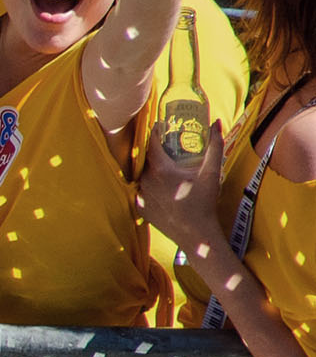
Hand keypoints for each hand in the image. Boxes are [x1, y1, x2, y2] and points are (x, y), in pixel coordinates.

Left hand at [136, 119, 224, 249]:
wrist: (196, 233)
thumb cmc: (204, 202)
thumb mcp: (211, 172)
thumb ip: (214, 145)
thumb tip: (216, 123)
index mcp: (160, 170)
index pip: (152, 143)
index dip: (155, 132)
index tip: (160, 126)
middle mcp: (146, 180)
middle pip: (148, 160)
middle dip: (156, 152)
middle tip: (167, 148)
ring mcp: (140, 195)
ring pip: (143, 175)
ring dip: (152, 170)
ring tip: (166, 169)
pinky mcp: (139, 207)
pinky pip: (141, 191)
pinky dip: (149, 186)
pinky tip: (161, 187)